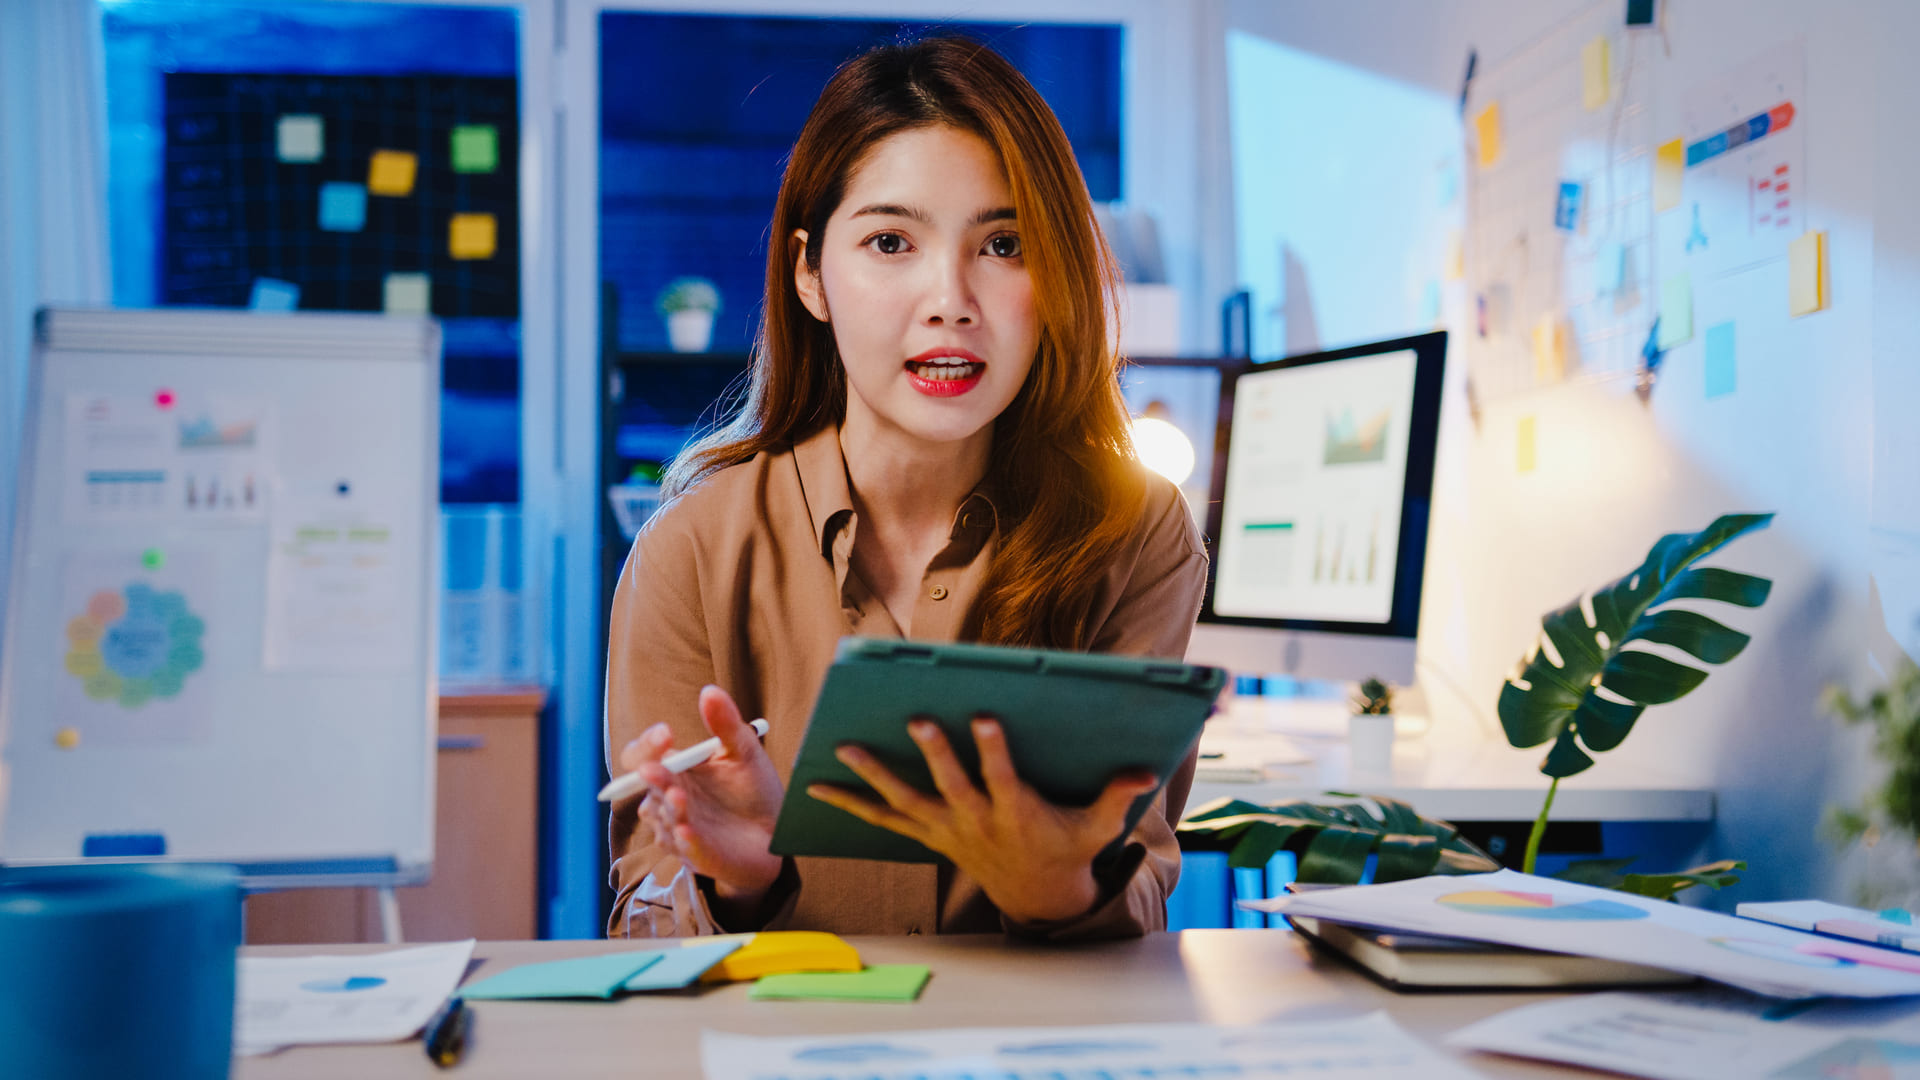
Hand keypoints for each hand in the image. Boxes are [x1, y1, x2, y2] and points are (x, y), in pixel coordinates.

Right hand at [620, 686, 784, 908]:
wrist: (775, 833)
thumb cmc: (752, 790)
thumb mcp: (744, 752)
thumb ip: (726, 724)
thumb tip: (709, 691)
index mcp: (675, 770)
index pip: (643, 755)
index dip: (647, 745)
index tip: (666, 733)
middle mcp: (668, 798)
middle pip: (646, 786)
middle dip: (653, 776)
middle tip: (657, 767)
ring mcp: (678, 828)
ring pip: (662, 817)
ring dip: (669, 807)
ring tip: (680, 797)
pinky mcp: (695, 854)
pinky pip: (684, 846)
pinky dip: (685, 838)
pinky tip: (688, 829)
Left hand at [806, 716, 1157, 924]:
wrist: (1037, 898)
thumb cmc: (1067, 850)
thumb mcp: (1097, 828)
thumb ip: (1116, 797)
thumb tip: (1145, 770)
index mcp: (1016, 812)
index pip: (1004, 778)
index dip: (995, 749)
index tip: (987, 717)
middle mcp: (975, 821)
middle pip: (949, 785)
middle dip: (934, 753)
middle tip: (916, 719)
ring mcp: (946, 830)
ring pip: (905, 802)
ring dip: (872, 777)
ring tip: (843, 747)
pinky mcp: (928, 835)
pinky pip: (884, 820)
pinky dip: (852, 805)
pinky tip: (819, 788)